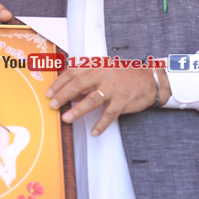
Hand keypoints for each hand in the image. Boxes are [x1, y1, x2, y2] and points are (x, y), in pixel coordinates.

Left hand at [46, 67, 167, 135]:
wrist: (149, 80)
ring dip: (77, 110)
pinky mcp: (122, 101)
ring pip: (92, 100)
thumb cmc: (124, 76)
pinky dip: (101, 124)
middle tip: (53, 105)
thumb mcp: (105, 71)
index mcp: (97, 66)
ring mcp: (114, 88)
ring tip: (66, 118)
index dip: (59, 83)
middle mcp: (104, 75)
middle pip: (79, 84)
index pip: (73, 72)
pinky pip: (109, 114)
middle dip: (63, 95)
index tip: (49, 93)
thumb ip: (87, 79)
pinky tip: (93, 132)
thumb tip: (67, 92)